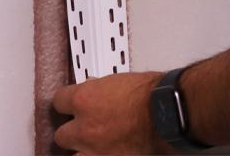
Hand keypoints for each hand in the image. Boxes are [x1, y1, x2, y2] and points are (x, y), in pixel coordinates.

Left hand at [52, 70, 180, 154]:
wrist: (171, 112)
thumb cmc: (153, 95)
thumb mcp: (119, 81)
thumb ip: (100, 89)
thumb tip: (95, 89)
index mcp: (84, 100)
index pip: (59, 102)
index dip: (67, 105)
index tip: (70, 107)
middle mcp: (85, 128)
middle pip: (62, 135)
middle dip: (72, 133)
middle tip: (84, 130)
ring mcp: (96, 151)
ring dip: (81, 152)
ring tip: (91, 148)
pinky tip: (109, 152)